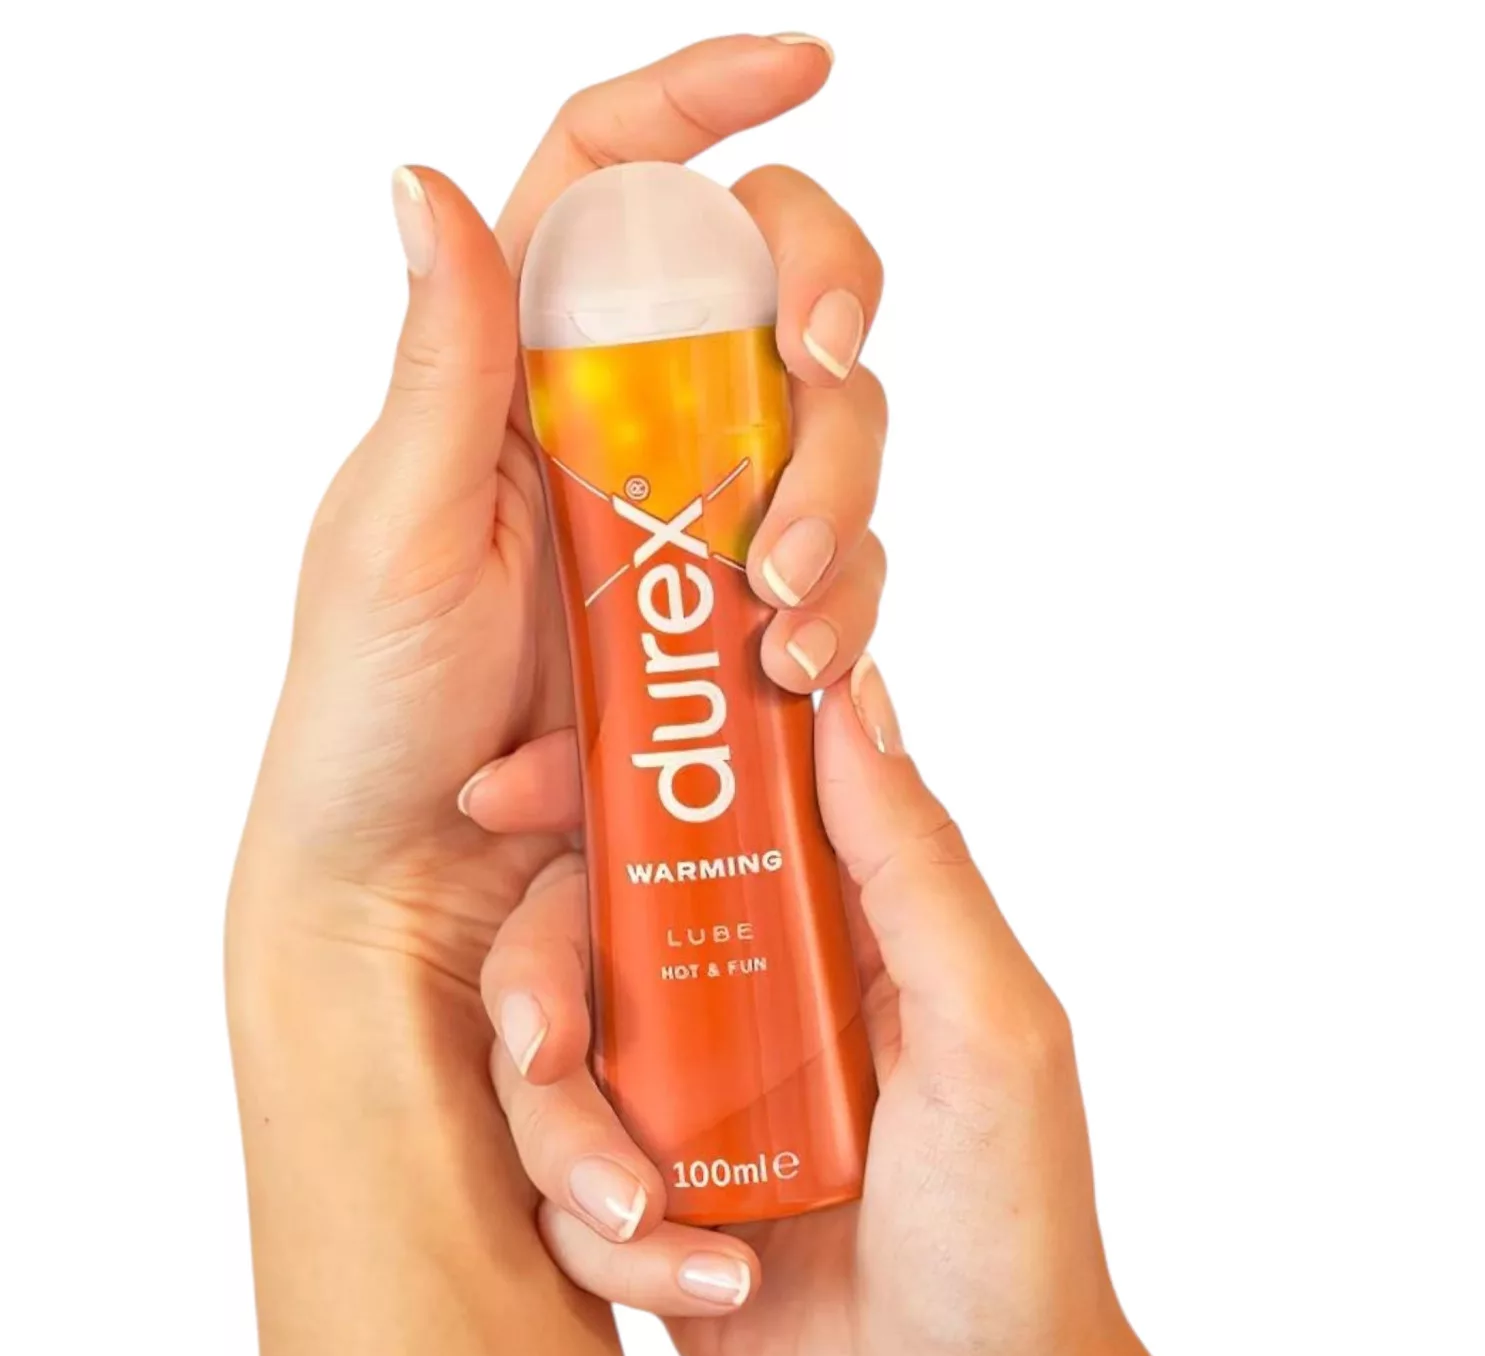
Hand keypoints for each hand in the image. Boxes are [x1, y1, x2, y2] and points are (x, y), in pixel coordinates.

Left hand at [230, 32, 883, 1034]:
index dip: (712, 99)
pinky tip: (796, 680)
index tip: (809, 68)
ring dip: (840, 512)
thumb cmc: (373, 706)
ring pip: (835, 450)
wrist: (418, 875)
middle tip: (816, 406)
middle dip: (830, 344)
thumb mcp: (396, 527)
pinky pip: (837, 582)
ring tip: (776, 624)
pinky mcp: (737, 621)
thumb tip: (424, 178)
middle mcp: (624, 423)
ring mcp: (693, 524)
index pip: (619, 181)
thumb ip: (443, 359)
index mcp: (527, 365)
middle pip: (780, 304)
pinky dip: (839, 617)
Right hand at [477, 663, 1265, 1355]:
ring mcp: (691, 1090)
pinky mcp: (649, 1185)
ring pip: (549, 1053)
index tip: (512, 789)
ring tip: (644, 1209)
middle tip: (541, 1040)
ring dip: (573, 1137)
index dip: (599, 778)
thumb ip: (916, 864)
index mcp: (831, 926)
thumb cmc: (1008, 1238)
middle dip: (539, 975)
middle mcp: (749, 988)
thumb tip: (846, 697)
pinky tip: (705, 1274)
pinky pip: (562, 1175)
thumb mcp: (988, 1031)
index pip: (701, 804)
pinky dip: (614, 1233)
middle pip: (585, 920)